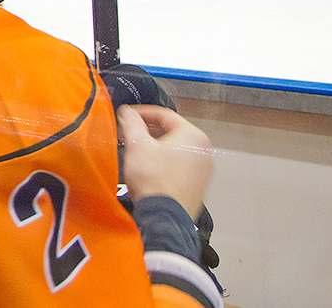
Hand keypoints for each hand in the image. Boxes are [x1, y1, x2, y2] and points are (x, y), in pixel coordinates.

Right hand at [118, 104, 212, 220]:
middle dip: (147, 132)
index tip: (128, 117)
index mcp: (194, 136)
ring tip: (135, 152)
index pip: (164, 115)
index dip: (141, 113)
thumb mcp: (137, 144)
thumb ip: (131, 122)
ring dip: (154, 148)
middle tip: (129, 134)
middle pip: (170, 132)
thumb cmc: (155, 182)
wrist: (164, 218)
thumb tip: (127, 112)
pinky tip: (147, 170)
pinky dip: (163, 164)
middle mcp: (203, 152)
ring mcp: (202, 171)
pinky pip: (178, 167)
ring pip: (174, 150)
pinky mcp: (197, 187)